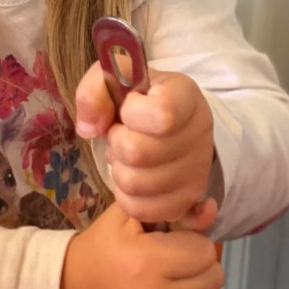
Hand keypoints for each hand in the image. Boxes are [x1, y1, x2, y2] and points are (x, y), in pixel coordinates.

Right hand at [61, 203, 223, 288]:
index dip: (192, 242)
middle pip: (213, 277)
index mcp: (148, 263)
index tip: (173, 243)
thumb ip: (172, 209)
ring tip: (177, 281)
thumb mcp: (128, 217)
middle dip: (199, 265)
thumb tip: (210, 208)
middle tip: (176, 262)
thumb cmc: (102, 248)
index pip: (205, 252)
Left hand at [75, 61, 215, 230]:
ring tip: (128, 156)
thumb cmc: (139, 100)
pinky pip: (142, 209)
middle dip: (117, 143)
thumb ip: (95, 89)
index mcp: (185, 97)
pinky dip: (126, 196)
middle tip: (122, 135)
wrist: (168, 125)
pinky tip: (133, 177)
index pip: (160, 115)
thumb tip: (89, 128)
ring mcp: (196, 171)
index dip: (131, 114)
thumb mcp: (115, 78)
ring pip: (135, 185)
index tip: (129, 110)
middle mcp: (199, 134)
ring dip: (120, 170)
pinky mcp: (185, 200)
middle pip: (138, 154)